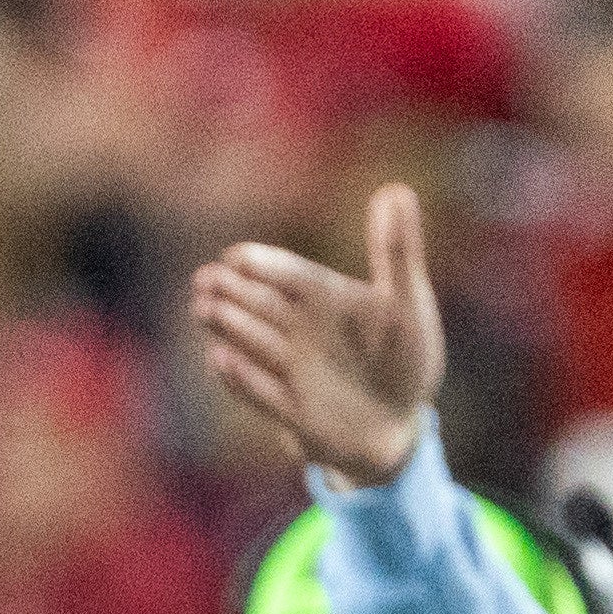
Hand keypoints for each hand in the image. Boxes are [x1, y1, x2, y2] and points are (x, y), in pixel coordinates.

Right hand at [188, 187, 445, 488]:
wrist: (398, 425)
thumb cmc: (404, 357)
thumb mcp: (408, 303)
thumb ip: (397, 251)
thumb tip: (396, 189)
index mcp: (325, 299)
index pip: (288, 274)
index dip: (262, 264)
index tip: (236, 256)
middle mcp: (300, 331)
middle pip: (261, 304)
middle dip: (232, 292)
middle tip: (205, 279)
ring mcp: (292, 371)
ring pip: (254, 342)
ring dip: (230, 326)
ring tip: (204, 308)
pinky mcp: (292, 412)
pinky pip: (262, 393)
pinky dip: (242, 378)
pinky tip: (220, 358)